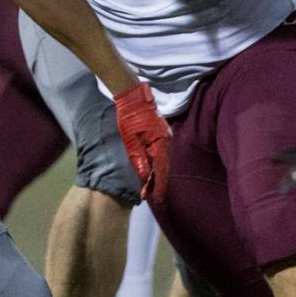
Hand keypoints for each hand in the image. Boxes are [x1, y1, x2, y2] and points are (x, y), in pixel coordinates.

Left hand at [113, 83, 170, 203]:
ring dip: (157, 172)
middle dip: (158, 181)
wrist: (132, 97)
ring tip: (151, 186)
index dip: (159, 186)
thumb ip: (138, 159)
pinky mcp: (162, 133)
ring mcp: (166, 136)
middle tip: (152, 195)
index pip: (161, 170)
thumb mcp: (130, 140)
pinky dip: (157, 161)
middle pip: (163, 166)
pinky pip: (161, 151)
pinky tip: (152, 169)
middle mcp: (166, 141)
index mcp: (160, 143)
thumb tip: (144, 178)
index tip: (157, 199)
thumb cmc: (128, 118)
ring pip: (163, 159)